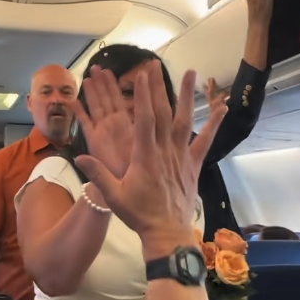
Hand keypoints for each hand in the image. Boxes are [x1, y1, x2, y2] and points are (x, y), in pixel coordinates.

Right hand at [75, 63, 226, 256]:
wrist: (167, 233)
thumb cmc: (139, 215)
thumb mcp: (114, 196)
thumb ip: (98, 173)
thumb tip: (78, 156)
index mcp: (144, 157)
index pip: (144, 120)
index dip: (143, 96)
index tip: (141, 76)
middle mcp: (165, 152)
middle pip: (162, 113)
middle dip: (159, 87)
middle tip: (156, 65)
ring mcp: (181, 157)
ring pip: (184, 120)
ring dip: (187, 96)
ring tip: (191, 73)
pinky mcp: (193, 165)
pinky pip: (204, 140)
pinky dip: (213, 124)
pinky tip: (221, 107)